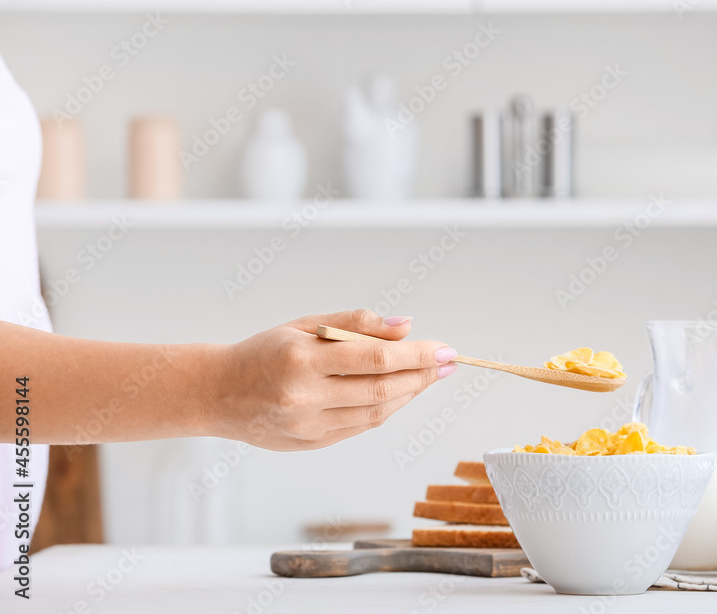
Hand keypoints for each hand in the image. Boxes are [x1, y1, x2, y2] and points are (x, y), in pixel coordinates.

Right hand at [213, 309, 456, 450]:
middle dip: (422, 376)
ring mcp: (307, 426)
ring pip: (375, 413)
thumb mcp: (305, 324)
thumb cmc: (264, 352)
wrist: (217, 393)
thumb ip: (356, 322)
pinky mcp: (311, 445)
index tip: (444, 349)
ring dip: (409, 395)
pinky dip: (386, 409)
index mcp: (301, 359)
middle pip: (380, 390)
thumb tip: (404, 325)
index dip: (415, 355)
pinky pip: (360, 426)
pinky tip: (401, 393)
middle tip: (448, 363)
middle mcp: (304, 396)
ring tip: (429, 376)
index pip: (374, 358)